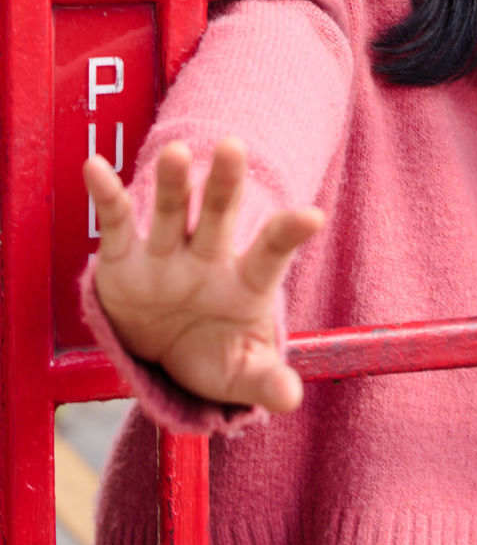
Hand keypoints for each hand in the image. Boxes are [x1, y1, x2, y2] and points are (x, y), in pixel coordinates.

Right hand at [83, 138, 323, 411]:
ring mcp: (167, 254)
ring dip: (175, 183)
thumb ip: (265, 381)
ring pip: (173, 210)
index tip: (313, 217)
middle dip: (226, 183)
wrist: (164, 357)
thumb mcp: (240, 374)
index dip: (290, 234)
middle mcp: (208, 258)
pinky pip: (116, 222)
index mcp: (244, 282)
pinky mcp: (125, 259)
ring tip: (176, 152)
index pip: (271, 253)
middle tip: (234, 148)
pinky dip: (106, 194)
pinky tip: (96, 166)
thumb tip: (291, 396)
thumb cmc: (214, 356)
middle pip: (220, 215)